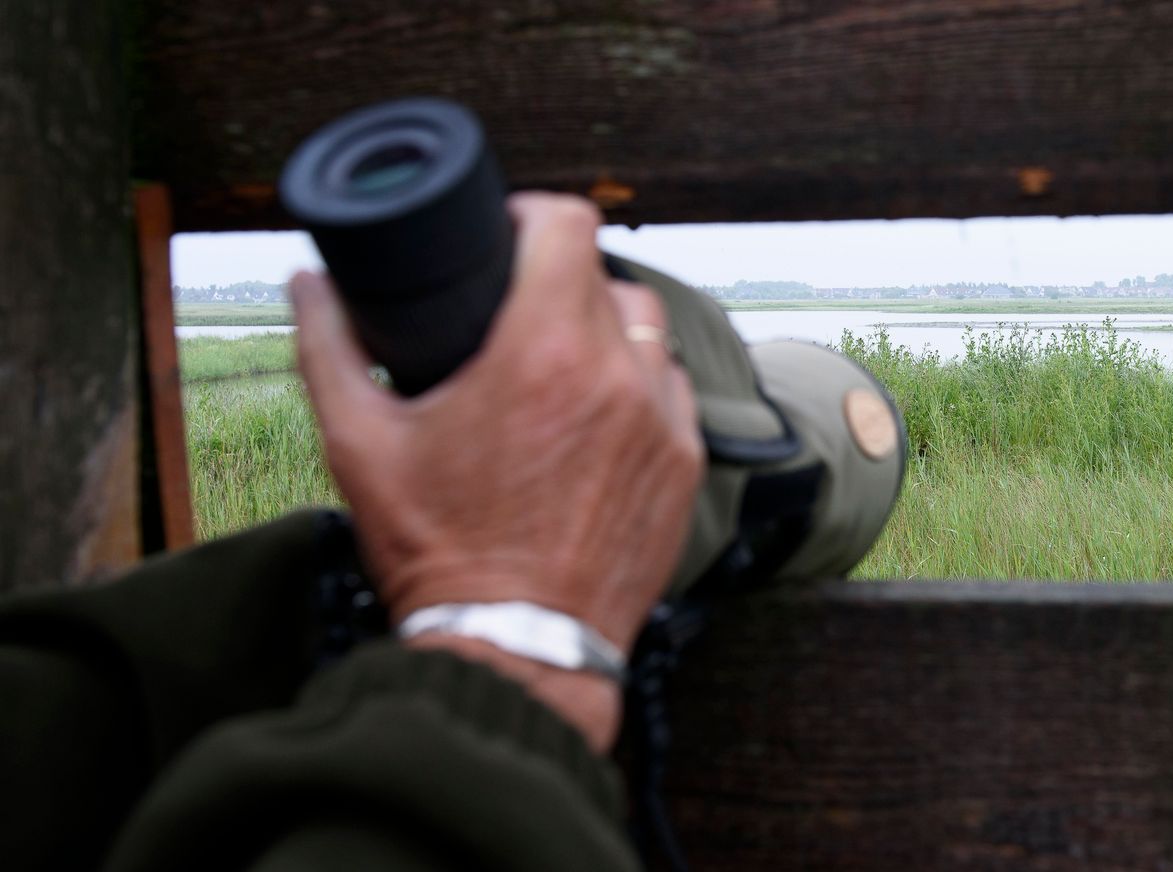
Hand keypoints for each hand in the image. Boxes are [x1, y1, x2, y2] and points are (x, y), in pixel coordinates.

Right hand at [291, 192, 702, 748]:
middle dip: (561, 280)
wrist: (515, 650)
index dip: (534, 214)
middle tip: (518, 308)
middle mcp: (618, 375)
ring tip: (558, 364)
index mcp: (544, 350)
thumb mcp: (358, 444)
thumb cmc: (436, 548)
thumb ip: (329, 348)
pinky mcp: (685, 467)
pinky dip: (638, 390)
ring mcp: (663, 422)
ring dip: (607, 332)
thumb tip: (307, 283)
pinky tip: (595, 416)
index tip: (507, 233)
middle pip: (606, 277)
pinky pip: (671, 394)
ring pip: (647, 334)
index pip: (568, 224)